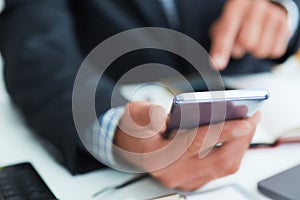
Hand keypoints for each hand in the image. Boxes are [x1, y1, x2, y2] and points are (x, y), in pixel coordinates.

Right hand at [114, 101, 259, 190]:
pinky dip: (233, 152)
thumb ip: (146, 115)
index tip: (244, 120)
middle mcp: (174, 173)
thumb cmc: (136, 130)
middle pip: (219, 161)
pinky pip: (221, 169)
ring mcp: (185, 179)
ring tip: (248, 124)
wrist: (130, 146)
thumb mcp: (135, 115)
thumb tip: (163, 116)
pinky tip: (237, 137)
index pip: (196, 143)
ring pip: (224, 167)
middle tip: (252, 118)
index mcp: (159, 157)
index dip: (223, 131)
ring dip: (240, 146)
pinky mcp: (193, 179)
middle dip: (241, 139)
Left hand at [210, 0, 290, 69]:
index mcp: (237, 4)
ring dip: (253, 51)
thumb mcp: (223, 25)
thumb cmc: (238, 20)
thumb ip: (219, 41)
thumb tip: (216, 61)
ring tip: (253, 38)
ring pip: (260, 50)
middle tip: (240, 41)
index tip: (217, 64)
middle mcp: (256, 6)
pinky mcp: (285, 25)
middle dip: (240, 48)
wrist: (262, 9)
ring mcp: (273, 14)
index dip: (221, 49)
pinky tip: (264, 39)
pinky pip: (274, 52)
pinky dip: (267, 51)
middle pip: (247, 42)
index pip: (227, 30)